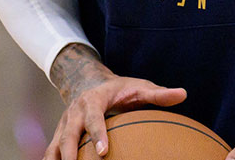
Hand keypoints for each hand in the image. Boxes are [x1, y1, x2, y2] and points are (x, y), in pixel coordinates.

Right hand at [45, 72, 185, 159]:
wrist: (88, 82)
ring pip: (55, 145)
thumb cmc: (119, 89)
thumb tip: (183, 94)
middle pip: (68, 135)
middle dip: (70, 154)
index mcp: (93, 100)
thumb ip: (158, 94)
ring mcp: (64, 124)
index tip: (103, 152)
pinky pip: (52, 152)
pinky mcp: (59, 134)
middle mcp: (74, 112)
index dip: (97, 133)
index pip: (94, 117)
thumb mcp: (138, 87)